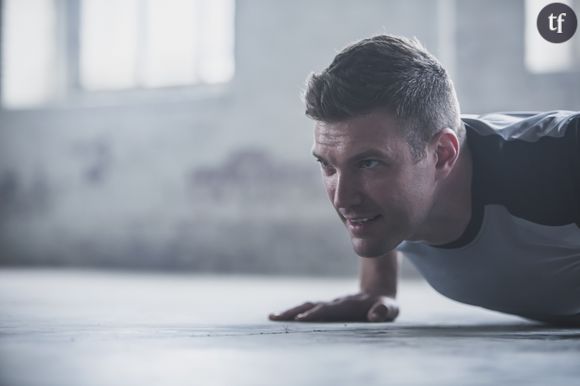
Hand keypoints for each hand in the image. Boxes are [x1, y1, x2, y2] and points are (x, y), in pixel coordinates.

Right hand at [268, 293, 398, 322]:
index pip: (329, 310)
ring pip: (307, 306)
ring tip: (272, 317)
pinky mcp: (326, 309)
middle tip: (276, 317)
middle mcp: (336, 303)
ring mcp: (330, 305)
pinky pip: (308, 310)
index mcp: (349, 305)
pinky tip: (282, 318)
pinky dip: (294, 313)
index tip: (301, 318)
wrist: (378, 292)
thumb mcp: (390, 308)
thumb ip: (384, 310)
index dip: (316, 314)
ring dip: (290, 312)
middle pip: (312, 306)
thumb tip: (375, 314)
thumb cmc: (385, 306)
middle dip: (295, 312)